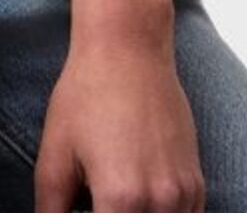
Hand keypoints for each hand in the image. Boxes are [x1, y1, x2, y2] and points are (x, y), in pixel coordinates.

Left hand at [35, 0, 205, 211]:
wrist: (129, 47)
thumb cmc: (87, 94)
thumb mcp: (55, 154)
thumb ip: (51, 209)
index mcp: (120, 199)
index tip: (83, 209)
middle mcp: (160, 203)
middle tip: (93, 203)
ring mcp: (183, 194)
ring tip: (112, 204)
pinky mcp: (196, 183)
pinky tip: (138, 204)